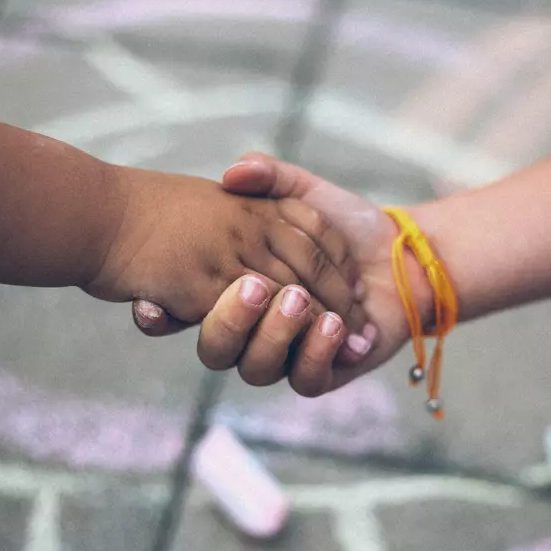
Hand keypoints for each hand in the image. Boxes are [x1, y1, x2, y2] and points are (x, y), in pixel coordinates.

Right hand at [139, 153, 436, 395]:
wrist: (401, 253)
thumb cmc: (345, 223)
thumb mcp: (300, 190)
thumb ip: (267, 177)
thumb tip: (234, 172)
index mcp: (231, 289)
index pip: (179, 309)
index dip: (158, 312)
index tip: (149, 301)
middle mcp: (251, 327)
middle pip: (216, 346)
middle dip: (229, 321)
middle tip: (250, 286)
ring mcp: (284, 352)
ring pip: (256, 367)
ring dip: (275, 335)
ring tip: (298, 300)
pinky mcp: (321, 370)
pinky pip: (306, 379)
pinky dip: (316, 353)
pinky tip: (334, 326)